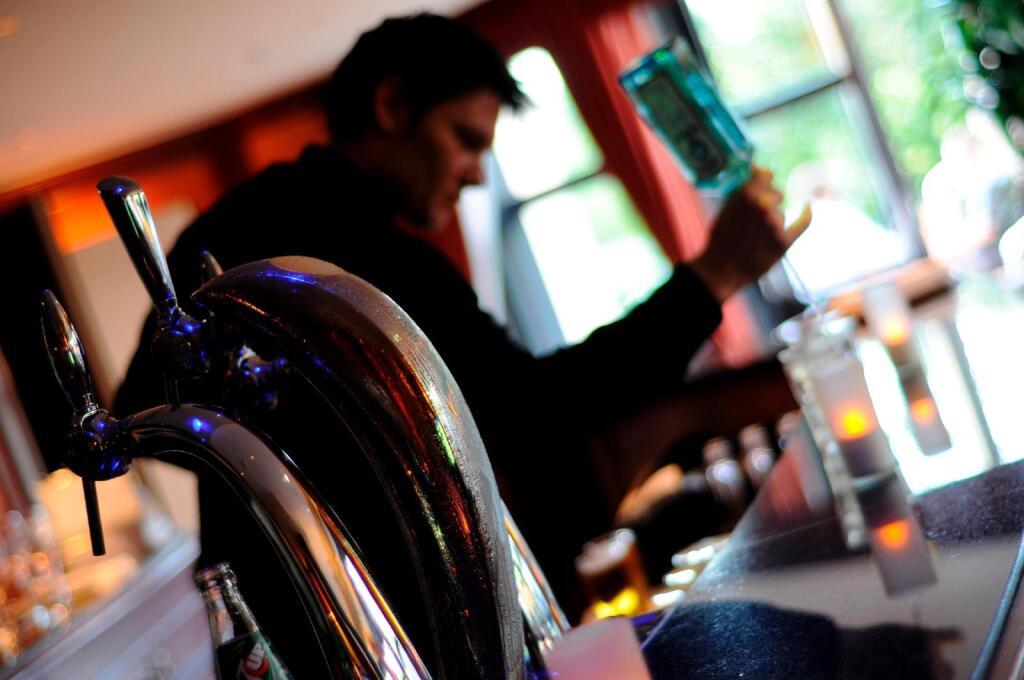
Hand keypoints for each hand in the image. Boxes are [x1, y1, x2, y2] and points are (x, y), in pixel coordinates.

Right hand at [688, 166, 810, 302]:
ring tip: (757, 234)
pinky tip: (808, 207)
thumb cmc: (721, 239)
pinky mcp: (785, 241)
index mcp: (747, 194)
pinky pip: (802, 222)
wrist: (721, 269)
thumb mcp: (726, 208)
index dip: (764, 179)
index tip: (764, 182)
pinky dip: (806, 214)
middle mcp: (764, 206)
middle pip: (777, 193)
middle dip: (769, 201)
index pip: (766, 175)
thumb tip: (757, 169)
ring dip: (773, 218)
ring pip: (782, 212)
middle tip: (758, 214)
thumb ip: (743, 189)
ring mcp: (776, 224)